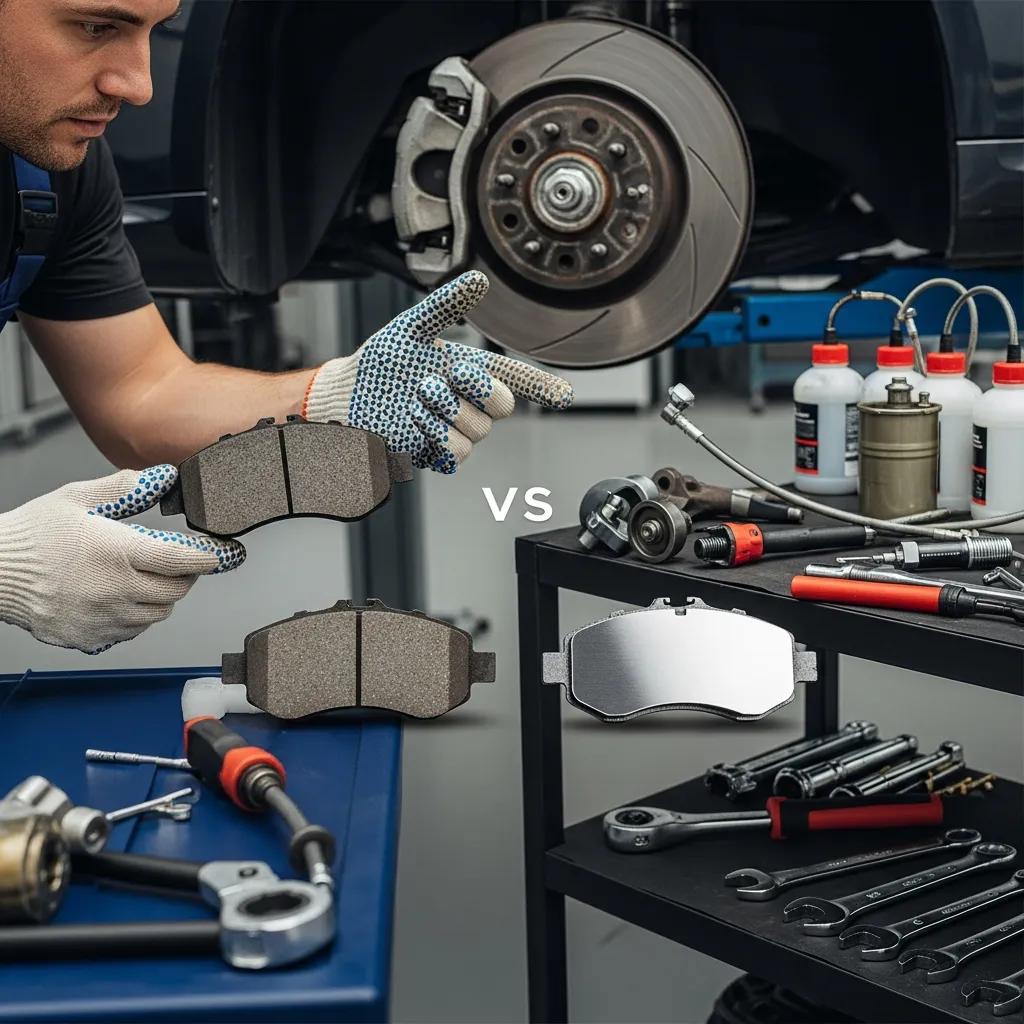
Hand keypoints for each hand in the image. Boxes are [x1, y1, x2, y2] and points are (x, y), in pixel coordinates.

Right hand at [0, 466, 244, 653]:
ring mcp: (104, 617)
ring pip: (158, 613)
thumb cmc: (33, 534)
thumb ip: (125, 488)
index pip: (183, 561)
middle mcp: (116, 589)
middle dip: (184, 575)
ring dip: (162, 596)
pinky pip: (132, 631)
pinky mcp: (91, 637)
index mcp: (118, 552)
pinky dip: (138, 616)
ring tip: (145, 578)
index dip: (209, 558)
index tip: (223, 554)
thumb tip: (163, 476)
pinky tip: (122, 598)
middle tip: (176, 562)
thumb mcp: (78, 498)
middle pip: (177, 590)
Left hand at [302, 271, 573, 472]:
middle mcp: (469, 404)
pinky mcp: (435, 453)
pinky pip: (455, 453)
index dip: (542, 387)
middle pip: (502, 406)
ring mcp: (454, 431)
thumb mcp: (411, 328)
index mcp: (471, 372)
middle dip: (482, 388)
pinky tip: (414, 416)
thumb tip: (478, 281)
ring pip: (478, 431)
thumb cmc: (384, 361)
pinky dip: (436, 433)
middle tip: (454, 372)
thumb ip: (444, 306)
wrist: (349, 392)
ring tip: (420, 392)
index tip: (563, 393)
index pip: (516, 380)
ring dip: (449, 408)